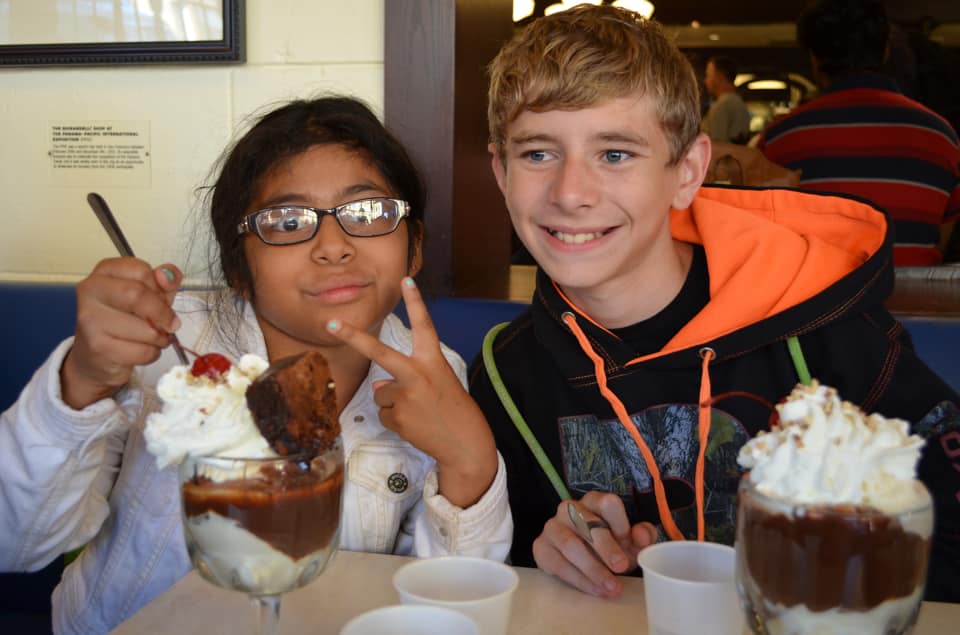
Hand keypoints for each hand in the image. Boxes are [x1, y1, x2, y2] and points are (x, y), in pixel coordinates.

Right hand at [61, 257, 181, 408]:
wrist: (97, 354)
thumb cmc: (126, 319)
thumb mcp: (149, 294)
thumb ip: (164, 282)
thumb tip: (167, 276)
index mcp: (105, 272)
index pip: (141, 271)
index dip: (160, 288)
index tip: (163, 299)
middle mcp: (92, 292)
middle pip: (138, 295)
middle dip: (163, 313)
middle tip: (170, 323)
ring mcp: (91, 320)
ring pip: (145, 328)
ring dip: (160, 337)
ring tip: (153, 338)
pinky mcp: (98, 347)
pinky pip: (142, 351)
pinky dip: (152, 353)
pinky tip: (142, 349)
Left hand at [326, 277, 497, 507]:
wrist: (465, 443)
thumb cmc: (454, 410)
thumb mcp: (437, 385)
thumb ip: (408, 379)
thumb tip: (379, 385)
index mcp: (433, 361)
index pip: (424, 326)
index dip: (415, 302)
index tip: (406, 279)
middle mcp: (418, 374)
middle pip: (379, 352)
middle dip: (353, 337)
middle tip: (331, 324)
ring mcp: (406, 396)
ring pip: (381, 393)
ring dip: (393, 404)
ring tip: (417, 413)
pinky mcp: (398, 417)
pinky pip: (384, 414)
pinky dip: (396, 421)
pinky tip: (415, 425)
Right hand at [533, 491, 657, 596]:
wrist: (577, 559)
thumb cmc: (607, 545)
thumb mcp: (629, 540)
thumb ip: (642, 535)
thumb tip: (641, 535)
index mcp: (594, 501)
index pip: (607, 503)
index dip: (620, 523)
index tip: (630, 543)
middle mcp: (569, 509)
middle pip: (587, 523)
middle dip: (606, 547)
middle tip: (622, 567)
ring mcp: (552, 527)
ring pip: (571, 545)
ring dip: (593, 569)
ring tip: (611, 587)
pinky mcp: (541, 547)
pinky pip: (559, 564)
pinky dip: (580, 580)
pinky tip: (595, 589)